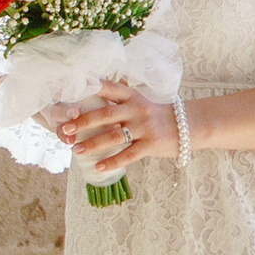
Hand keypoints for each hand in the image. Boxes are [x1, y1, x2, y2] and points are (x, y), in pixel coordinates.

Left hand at [52, 76, 177, 177]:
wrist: (187, 125)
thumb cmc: (157, 114)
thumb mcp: (140, 101)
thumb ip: (119, 100)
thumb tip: (93, 93)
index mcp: (132, 96)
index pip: (108, 87)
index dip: (89, 88)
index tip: (69, 93)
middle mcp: (137, 109)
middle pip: (106, 113)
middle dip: (84, 121)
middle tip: (66, 129)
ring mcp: (144, 127)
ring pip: (114, 136)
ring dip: (93, 144)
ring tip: (77, 150)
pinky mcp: (151, 144)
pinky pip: (128, 155)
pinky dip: (112, 162)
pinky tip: (98, 167)